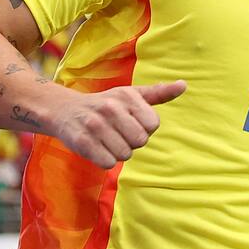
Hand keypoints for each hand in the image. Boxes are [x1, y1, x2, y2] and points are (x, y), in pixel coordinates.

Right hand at [54, 80, 185, 168]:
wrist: (64, 110)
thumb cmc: (106, 104)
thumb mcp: (131, 94)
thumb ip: (159, 93)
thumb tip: (184, 85)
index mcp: (127, 96)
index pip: (153, 125)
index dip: (144, 129)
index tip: (131, 122)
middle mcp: (111, 108)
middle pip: (140, 141)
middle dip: (132, 142)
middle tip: (118, 133)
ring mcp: (95, 125)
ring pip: (125, 154)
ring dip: (118, 152)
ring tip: (106, 139)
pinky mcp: (82, 142)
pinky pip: (108, 163)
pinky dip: (105, 160)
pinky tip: (97, 147)